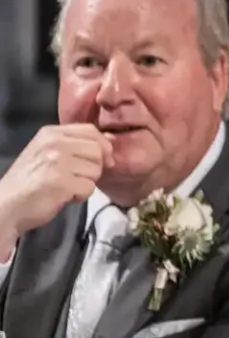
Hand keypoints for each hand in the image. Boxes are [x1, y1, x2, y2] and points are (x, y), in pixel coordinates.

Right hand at [0, 125, 112, 257]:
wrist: (6, 206)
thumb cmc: (29, 181)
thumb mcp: (47, 153)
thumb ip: (75, 145)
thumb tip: (110, 140)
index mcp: (50, 133)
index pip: (91, 130)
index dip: (103, 146)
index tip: (103, 161)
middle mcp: (54, 143)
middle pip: (97, 151)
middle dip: (94, 168)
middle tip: (76, 179)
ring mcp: (57, 161)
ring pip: (96, 170)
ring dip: (86, 183)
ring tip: (66, 187)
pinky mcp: (61, 181)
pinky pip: (89, 187)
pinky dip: (81, 196)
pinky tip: (64, 197)